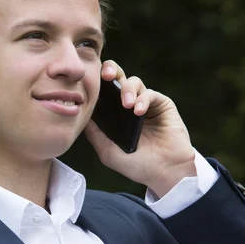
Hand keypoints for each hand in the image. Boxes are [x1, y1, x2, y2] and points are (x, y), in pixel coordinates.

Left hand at [85, 61, 195, 197]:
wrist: (164, 172)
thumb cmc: (136, 165)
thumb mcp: (107, 151)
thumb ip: (94, 132)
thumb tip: (80, 113)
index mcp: (114, 116)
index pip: (103, 93)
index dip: (97, 83)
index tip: (90, 80)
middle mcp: (128, 107)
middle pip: (117, 79)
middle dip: (110, 71)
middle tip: (105, 74)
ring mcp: (145, 104)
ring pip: (133, 82)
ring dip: (127, 89)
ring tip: (127, 106)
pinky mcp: (162, 105)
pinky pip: (150, 93)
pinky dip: (143, 99)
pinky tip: (139, 112)